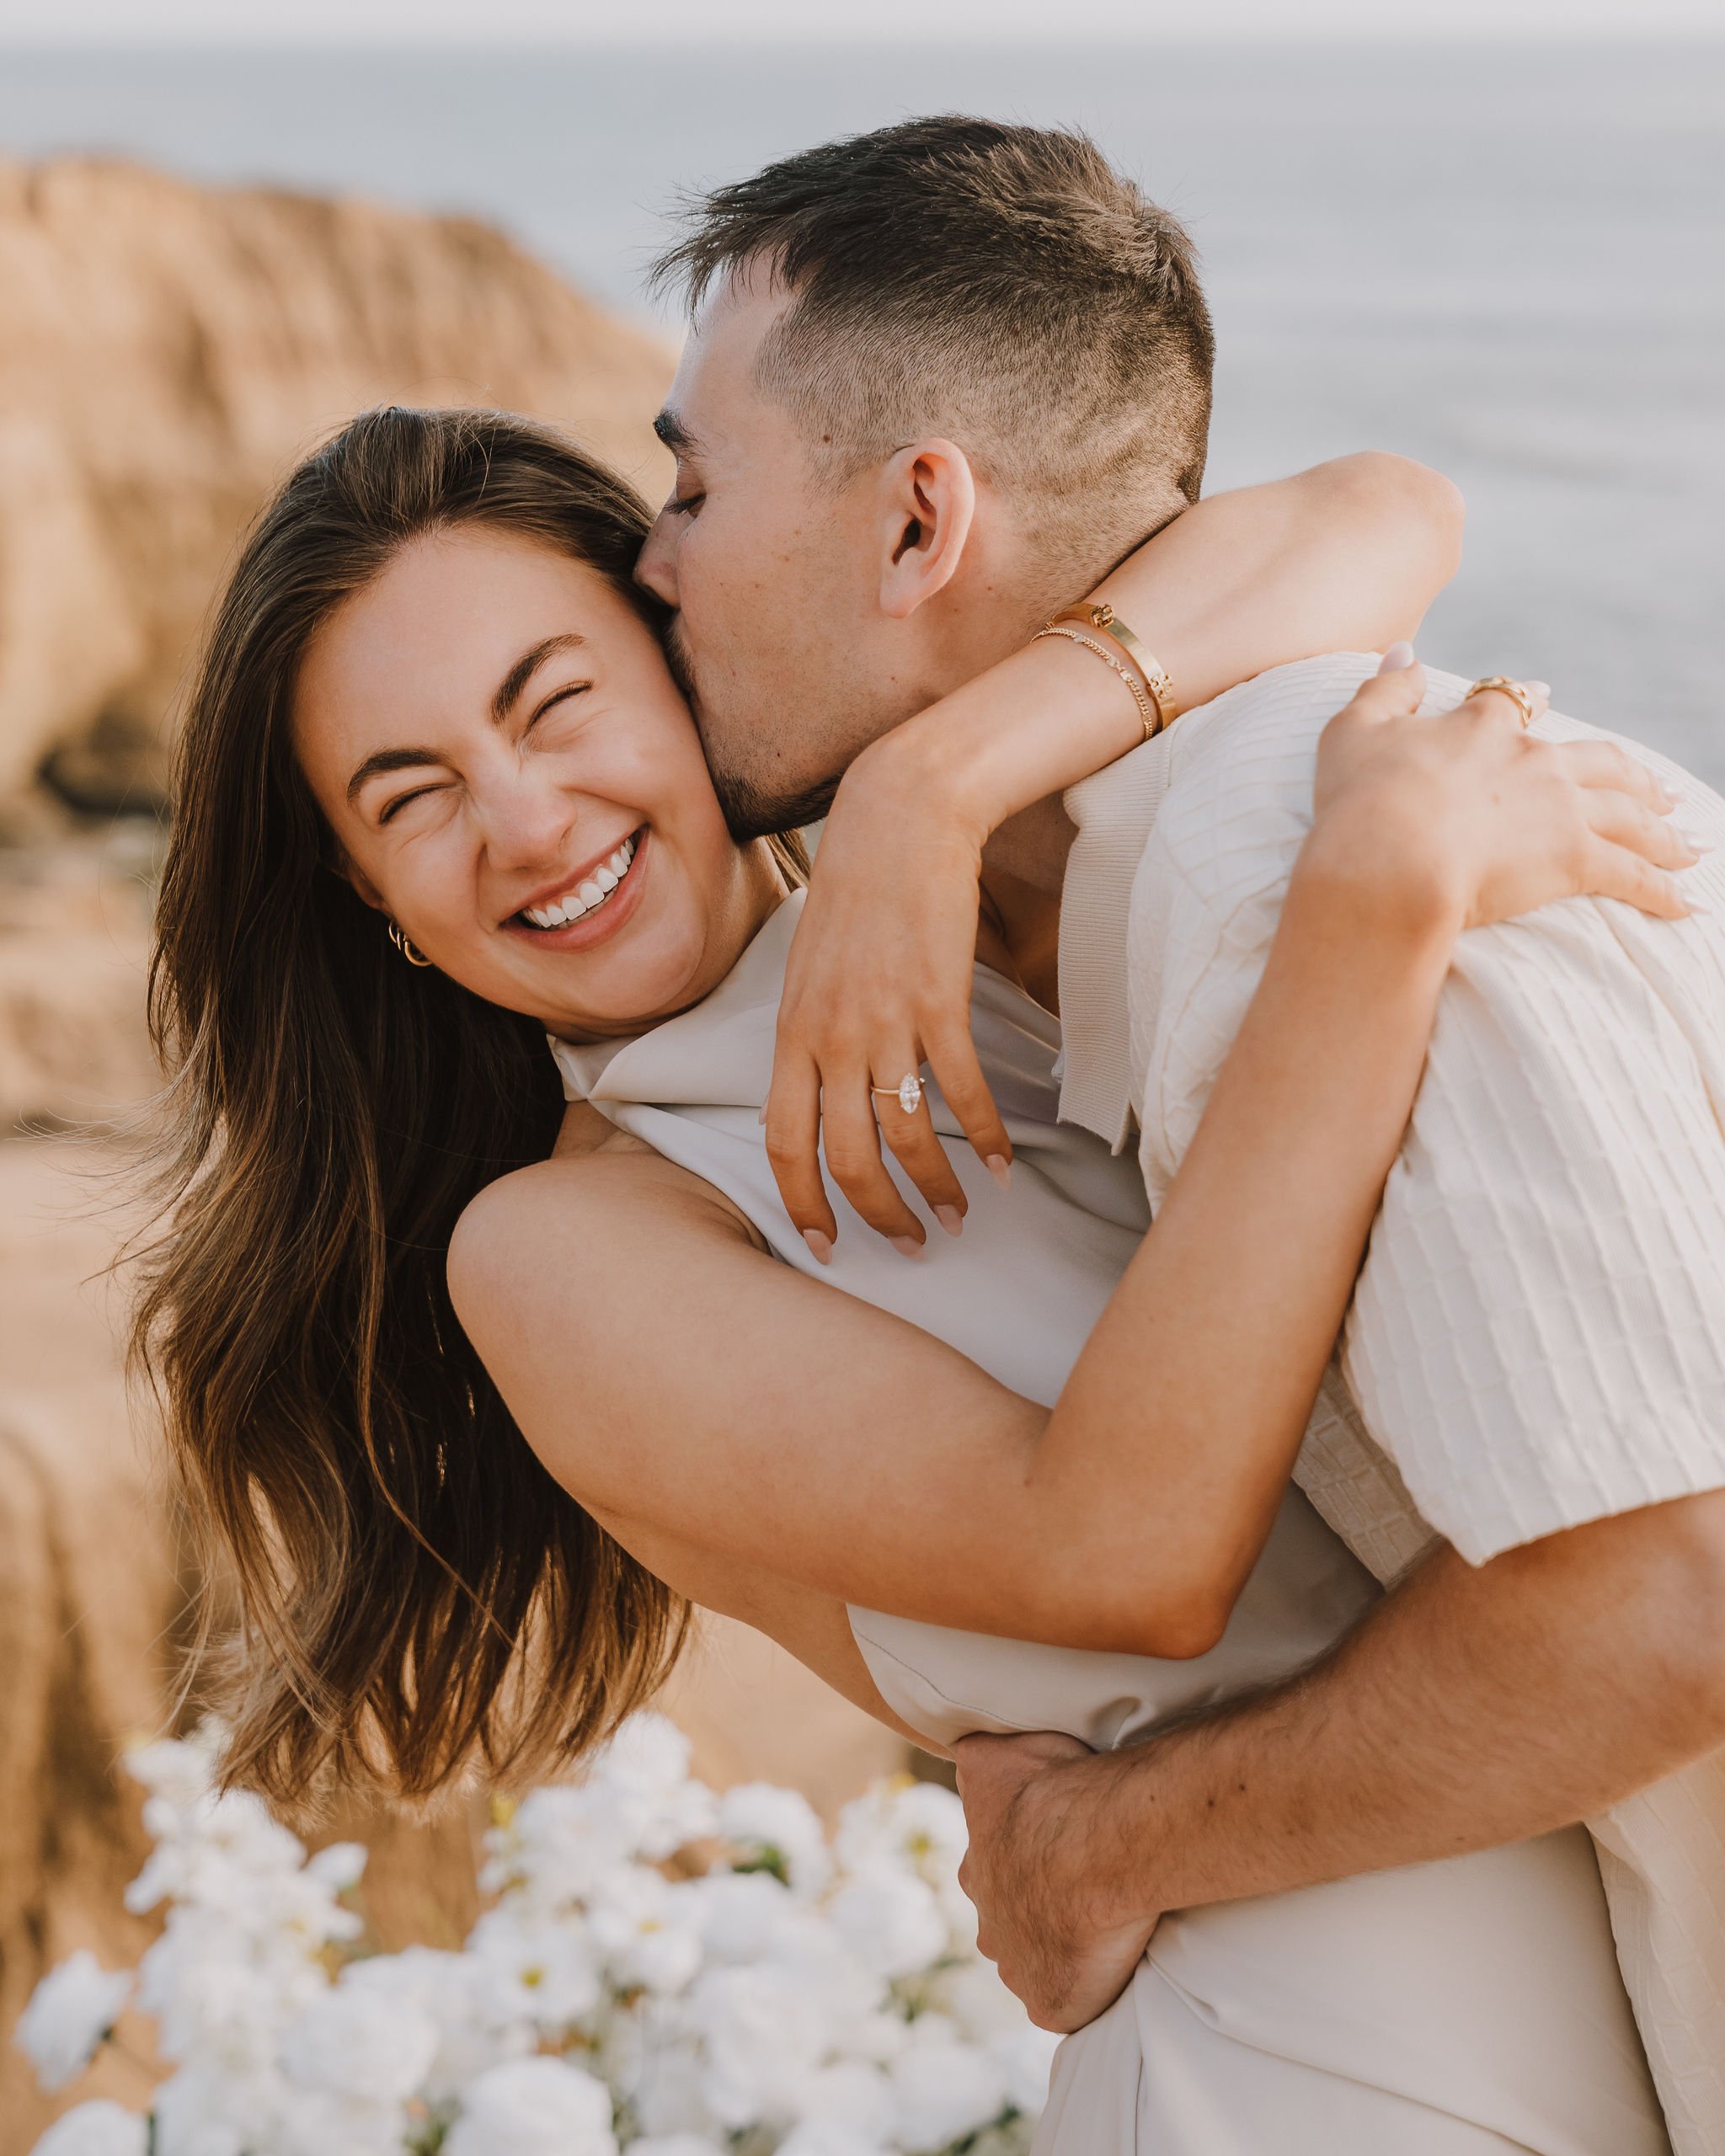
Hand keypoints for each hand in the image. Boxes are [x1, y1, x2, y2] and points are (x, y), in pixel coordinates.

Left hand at [763, 738, 1013, 1258]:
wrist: (898, 817)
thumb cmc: (856, 889)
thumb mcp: (810, 969)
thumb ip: (812, 1033)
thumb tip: (822, 1092)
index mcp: (792, 1033)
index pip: (783, 1144)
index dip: (802, 1204)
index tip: (826, 1245)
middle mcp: (829, 1036)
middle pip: (846, 1157)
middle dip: (878, 1215)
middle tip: (910, 1245)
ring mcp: (884, 1020)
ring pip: (906, 1135)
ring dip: (937, 1188)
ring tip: (960, 1215)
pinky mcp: (938, 1001)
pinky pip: (963, 1090)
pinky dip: (989, 1135)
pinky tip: (1005, 1163)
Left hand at [954, 1730, 1160, 2033]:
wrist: (1097, 1846)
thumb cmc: (1057, 1792)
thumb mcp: (996, 1755)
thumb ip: (979, 1758)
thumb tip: (965, 1756)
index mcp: (977, 1868)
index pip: (992, 1870)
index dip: (1023, 1862)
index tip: (1057, 1853)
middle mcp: (988, 1923)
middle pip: (1007, 1922)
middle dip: (1034, 1912)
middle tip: (1079, 1894)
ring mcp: (1015, 1968)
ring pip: (1031, 1963)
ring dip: (1056, 1951)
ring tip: (1100, 1931)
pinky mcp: (1047, 2003)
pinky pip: (1061, 2004)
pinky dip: (1081, 1992)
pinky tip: (1109, 1970)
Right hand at [1310, 647, 1699, 931]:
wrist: (1390, 861)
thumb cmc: (1361, 802)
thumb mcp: (1352, 732)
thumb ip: (1383, 689)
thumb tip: (1403, 650)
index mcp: (1481, 730)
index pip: (1510, 703)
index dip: (1527, 699)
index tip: (1543, 697)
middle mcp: (1533, 761)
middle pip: (1598, 760)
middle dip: (1629, 774)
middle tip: (1652, 789)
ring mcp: (1559, 809)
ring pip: (1628, 812)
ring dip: (1660, 829)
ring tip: (1682, 843)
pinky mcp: (1574, 859)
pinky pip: (1632, 873)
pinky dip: (1661, 889)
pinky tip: (1682, 902)